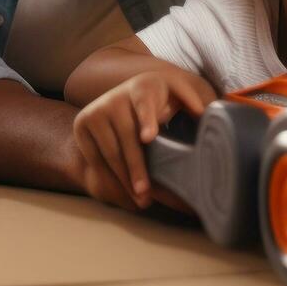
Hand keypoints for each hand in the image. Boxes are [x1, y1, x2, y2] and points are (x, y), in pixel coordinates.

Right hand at [71, 69, 215, 209]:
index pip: (144, 103)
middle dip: (137, 167)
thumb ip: (191, 101)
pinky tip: (123, 193)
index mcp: (144, 87)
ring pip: (110, 150)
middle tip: (147, 192)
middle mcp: (116, 96)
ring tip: (140, 199)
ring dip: (124, 178)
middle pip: (127, 136)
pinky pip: (95, 157)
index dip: (147, 120)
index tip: (149, 138)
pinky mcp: (82, 123)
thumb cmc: (159, 101)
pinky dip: (109, 177)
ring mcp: (96, 109)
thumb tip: (205, 113)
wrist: (121, 98)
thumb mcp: (177, 94)